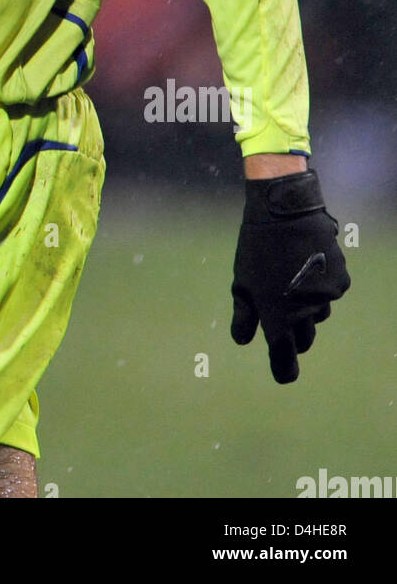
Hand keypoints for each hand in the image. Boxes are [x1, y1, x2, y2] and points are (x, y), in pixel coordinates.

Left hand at [230, 168, 349, 382]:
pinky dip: (320, 288)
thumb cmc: (257, 247)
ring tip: (291, 279)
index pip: (284, 358)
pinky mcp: (340, 282)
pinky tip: (307, 266)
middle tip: (281, 314)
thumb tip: (243, 341)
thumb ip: (243, 316)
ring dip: (306, 309)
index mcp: (277, 315)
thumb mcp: (242, 281)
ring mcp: (325, 297)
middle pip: (303, 339)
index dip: (284, 369)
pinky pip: (330, 295)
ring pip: (317, 316)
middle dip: (293, 334)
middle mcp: (304, 312)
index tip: (283, 374)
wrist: (285, 210)